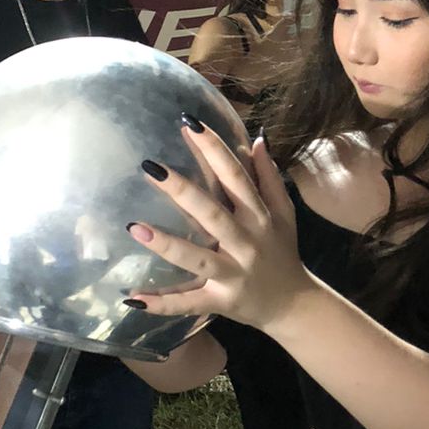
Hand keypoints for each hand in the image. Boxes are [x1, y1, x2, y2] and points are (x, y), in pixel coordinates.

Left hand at [125, 125, 307, 331]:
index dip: (214, 149)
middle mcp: (246, 243)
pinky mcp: (220, 302)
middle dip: (182, 191)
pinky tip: (133, 299)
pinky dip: (162, 304)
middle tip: (151, 167)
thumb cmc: (283, 252)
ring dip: (167, 245)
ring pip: (198, 259)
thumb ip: (269, 177)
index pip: (235, 177)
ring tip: (134, 228)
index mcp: (259, 217)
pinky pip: (189, 303)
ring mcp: (232, 274)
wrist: (294, 306)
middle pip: (212, 214)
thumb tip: (257, 139)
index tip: (189, 123)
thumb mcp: (285, 213)